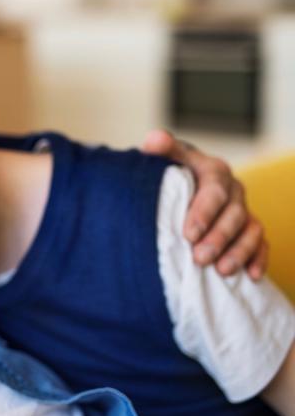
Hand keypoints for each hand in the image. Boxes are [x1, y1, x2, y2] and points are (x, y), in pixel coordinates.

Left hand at [142, 129, 267, 279]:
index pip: (213, 191)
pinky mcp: (250, 227)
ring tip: (221, 271)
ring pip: (250, 230)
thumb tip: (153, 140)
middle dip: (218, 238)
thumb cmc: (170, 174)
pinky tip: (251, 276)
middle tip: (200, 258)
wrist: (182, 184)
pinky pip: (261, 243)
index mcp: (213, 171)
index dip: (204, 213)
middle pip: (234, 214)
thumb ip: (162, 150)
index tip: (189, 234)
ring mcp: (244, 209)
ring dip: (238, 252)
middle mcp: (233, 189)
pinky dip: (258, 258)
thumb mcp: (166, 160)